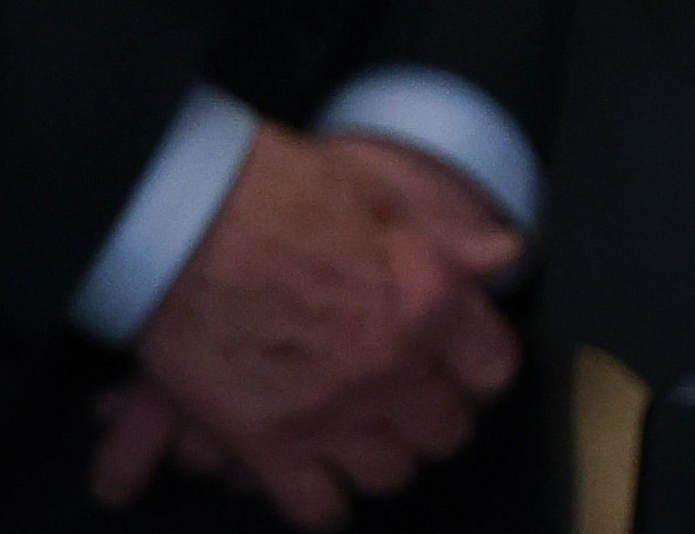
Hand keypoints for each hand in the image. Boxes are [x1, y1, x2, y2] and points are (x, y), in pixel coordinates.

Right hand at [94, 125, 521, 524]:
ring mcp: (334, 411)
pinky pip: (318, 506)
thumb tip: (504, 252)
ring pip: (389, 472)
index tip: (463, 369)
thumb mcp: (387, 194)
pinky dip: (323, 503)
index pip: (492, 367)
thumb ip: (450, 238)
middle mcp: (394, 365)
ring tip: (367, 441)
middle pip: (443, 428)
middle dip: (431, 418)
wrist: (190, 220)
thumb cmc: (284, 192)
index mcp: (431, 300)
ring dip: (381, 458)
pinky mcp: (271, 444)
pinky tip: (319, 486)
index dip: (477, 370)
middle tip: (412, 406)